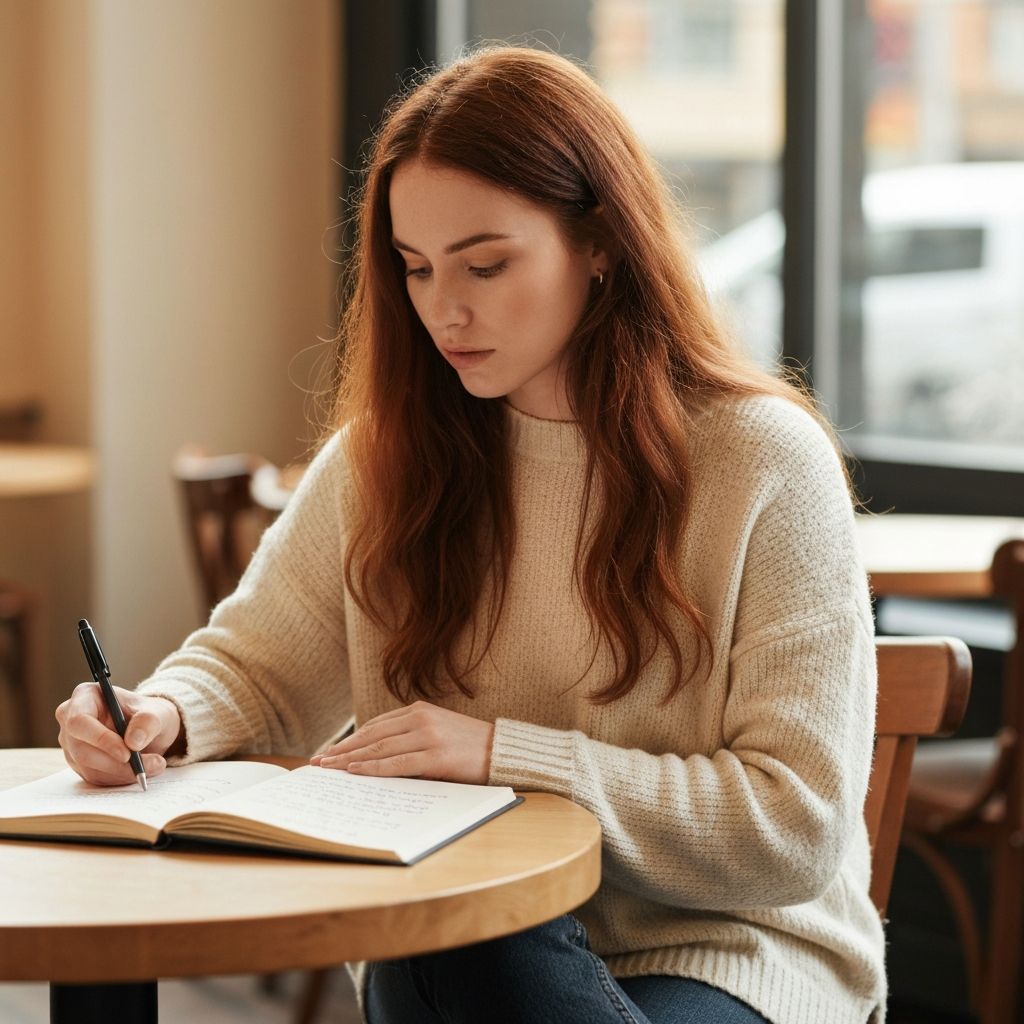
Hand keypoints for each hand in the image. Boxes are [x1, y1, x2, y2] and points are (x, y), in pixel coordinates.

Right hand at [55, 683, 182, 785]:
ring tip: (155, 765)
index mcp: (85, 696)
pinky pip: (95, 777)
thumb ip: (148, 722)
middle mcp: (70, 719)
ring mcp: (72, 743)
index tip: (127, 753)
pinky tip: (139, 770)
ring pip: (89, 767)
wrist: (150, 729)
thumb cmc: (149, 715)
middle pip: (82, 750)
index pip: (79, 721)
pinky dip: (119, 778)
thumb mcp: (157, 713)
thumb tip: (133, 742)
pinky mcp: (79, 763)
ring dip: (122, 772)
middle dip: (117, 762)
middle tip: (152, 764)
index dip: (100, 739)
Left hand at [310, 701, 495, 784]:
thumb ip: (410, 736)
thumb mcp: (438, 731)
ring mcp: (428, 736)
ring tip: (328, 769)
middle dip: (341, 750)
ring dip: (349, 760)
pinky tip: (355, 772)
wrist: (502, 751)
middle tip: (318, 762)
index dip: (350, 740)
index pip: (375, 726)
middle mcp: (420, 719)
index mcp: (419, 710)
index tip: (330, 752)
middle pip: (371, 736)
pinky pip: (396, 764)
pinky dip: (372, 768)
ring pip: (379, 749)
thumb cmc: (469, 746)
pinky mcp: (435, 756)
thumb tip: (374, 756)